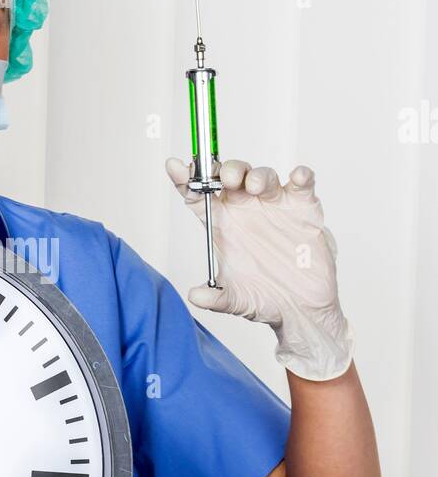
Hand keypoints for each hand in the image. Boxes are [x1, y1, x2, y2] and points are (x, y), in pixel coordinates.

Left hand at [165, 157, 354, 381]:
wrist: (302, 310)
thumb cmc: (264, 299)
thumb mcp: (236, 301)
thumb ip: (216, 298)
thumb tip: (195, 296)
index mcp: (223, 225)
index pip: (198, 196)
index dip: (184, 179)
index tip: (174, 167)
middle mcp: (246, 210)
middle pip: (230, 177)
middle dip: (225, 170)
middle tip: (225, 178)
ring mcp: (274, 206)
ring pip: (263, 176)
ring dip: (257, 175)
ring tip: (253, 185)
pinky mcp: (303, 209)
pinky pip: (302, 185)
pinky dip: (301, 177)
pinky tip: (297, 177)